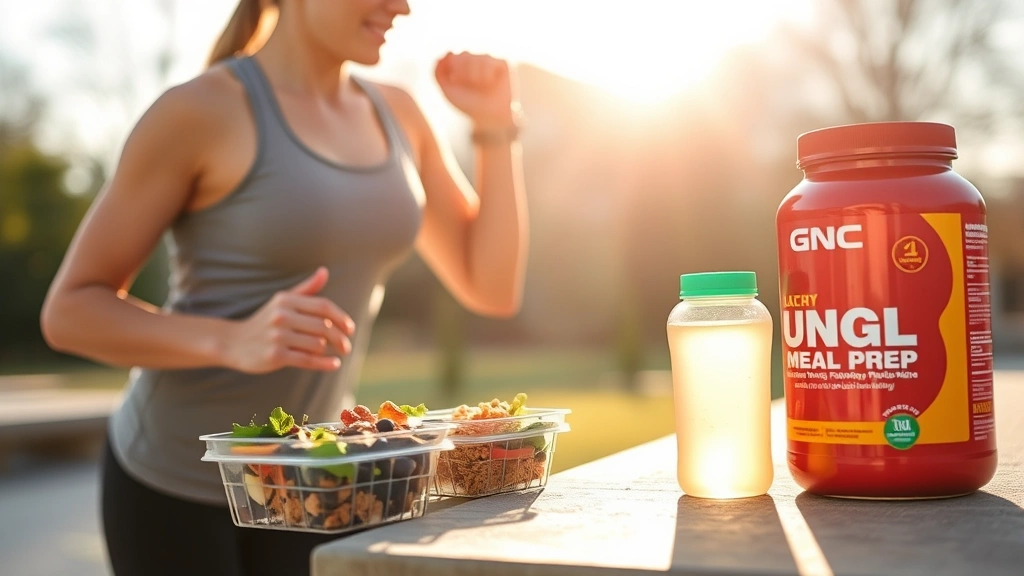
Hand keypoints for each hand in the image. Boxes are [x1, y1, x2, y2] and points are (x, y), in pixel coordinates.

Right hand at [223, 267, 354, 373]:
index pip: (323, 306)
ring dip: (327, 350)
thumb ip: (306, 288)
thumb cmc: (265, 321)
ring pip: (317, 344)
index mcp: (286, 300)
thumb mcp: (283, 301)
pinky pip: (307, 360)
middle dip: (340, 338)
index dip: (341, 317)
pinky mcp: (275, 356)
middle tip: (346, 346)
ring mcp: (277, 336)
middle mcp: (281, 316)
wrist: (234, 342)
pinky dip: (324, 363)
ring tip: (330, 352)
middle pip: (323, 327)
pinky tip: (334, 364)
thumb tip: (325, 271)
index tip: (351, 329)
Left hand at [435, 52, 516, 129]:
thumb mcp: (447, 90)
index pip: (452, 57)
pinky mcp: (501, 64)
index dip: (454, 72)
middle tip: (470, 86)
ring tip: (481, 87)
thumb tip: (447, 53)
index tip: (456, 82)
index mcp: (459, 63)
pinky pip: (490, 62)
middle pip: (464, 55)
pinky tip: (491, 84)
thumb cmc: (467, 104)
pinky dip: (487, 76)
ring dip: (476, 77)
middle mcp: (474, 59)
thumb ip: (438, 72)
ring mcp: (488, 60)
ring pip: (478, 58)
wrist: (488, 117)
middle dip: (464, 73)